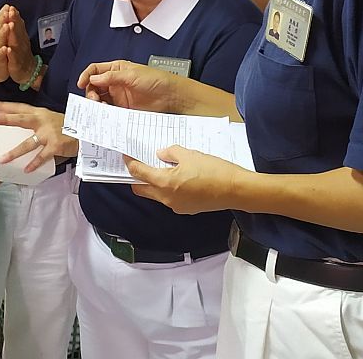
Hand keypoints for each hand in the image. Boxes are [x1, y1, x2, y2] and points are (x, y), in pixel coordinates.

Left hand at [0, 6, 36, 84]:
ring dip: (13, 34)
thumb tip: (14, 11)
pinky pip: (13, 58)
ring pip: (16, 42)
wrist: (26, 72)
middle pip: (17, 30)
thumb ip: (17, 25)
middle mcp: (21, 43)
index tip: (11, 6)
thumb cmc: (21, 54)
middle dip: (14, 20)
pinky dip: (11, 54)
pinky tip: (8, 49)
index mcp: (20, 37)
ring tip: (10, 25)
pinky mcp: (16, 64)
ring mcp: (19, 53)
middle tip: (11, 11)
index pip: (17, 24)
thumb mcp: (19, 38)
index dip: (14, 15)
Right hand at [0, 8, 12, 87]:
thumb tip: (8, 8)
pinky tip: (6, 48)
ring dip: (3, 33)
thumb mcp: (3, 35)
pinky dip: (2, 52)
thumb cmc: (0, 51)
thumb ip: (5, 22)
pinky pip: (0, 56)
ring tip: (7, 26)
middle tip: (7, 12)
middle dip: (2, 20)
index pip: (0, 21)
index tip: (8, 6)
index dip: (4, 13)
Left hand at [0, 101, 76, 172]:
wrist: (85, 133)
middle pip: (22, 119)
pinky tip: (26, 169)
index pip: (20, 107)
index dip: (5, 106)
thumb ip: (35, 121)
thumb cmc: (65, 126)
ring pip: (29, 143)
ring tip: (2, 159)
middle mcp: (43, 121)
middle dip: (6, 119)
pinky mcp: (56, 146)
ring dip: (15, 152)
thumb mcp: (49, 118)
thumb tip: (15, 125)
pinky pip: (42, 156)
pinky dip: (34, 164)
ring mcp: (49, 134)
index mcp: (40, 113)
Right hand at [77, 60, 180, 111]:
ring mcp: (119, 96)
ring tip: (100, 107)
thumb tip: (94, 78)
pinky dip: (105, 113)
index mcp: (117, 70)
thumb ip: (112, 77)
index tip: (81, 83)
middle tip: (94, 99)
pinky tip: (106, 114)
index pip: (95, 70)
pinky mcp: (124, 109)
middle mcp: (116, 83)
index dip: (86, 75)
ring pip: (100, 100)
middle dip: (90, 92)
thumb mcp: (132, 75)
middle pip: (94, 86)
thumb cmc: (157, 80)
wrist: (171, 96)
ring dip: (96, 104)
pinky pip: (109, 111)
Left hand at [125, 145, 242, 214]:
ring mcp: (176, 207)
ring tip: (160, 169)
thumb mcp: (190, 154)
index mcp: (165, 183)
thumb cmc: (213, 170)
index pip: (139, 174)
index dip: (130, 163)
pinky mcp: (186, 210)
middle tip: (139, 164)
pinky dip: (167, 189)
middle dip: (137, 178)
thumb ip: (171, 153)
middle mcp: (167, 198)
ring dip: (153, 184)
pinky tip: (176, 178)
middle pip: (142, 189)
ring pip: (156, 195)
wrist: (235, 190)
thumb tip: (160, 155)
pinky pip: (169, 199)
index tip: (127, 156)